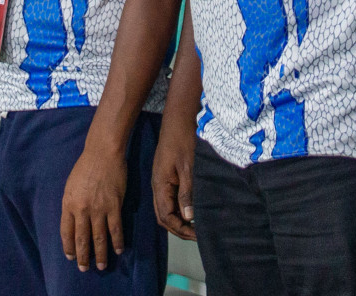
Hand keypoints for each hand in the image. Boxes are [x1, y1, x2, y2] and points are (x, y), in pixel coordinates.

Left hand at [61, 145, 126, 271]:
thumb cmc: (85, 166)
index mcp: (68, 204)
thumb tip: (74, 221)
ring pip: (99, 238)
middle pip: (82, 239)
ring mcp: (98, 209)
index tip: (71, 257)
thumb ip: (71, 204)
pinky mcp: (114, 205)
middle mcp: (82, 209)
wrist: (102, 153)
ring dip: (100, 254)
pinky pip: (115, 228)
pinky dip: (117, 241)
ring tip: (102, 266)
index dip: (69, 247)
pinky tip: (119, 249)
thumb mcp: (71, 186)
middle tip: (85, 268)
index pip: (66, 232)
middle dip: (83, 256)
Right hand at [151, 117, 195, 240]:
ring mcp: (161, 181)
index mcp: (160, 186)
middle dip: (179, 229)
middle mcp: (158, 186)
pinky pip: (170, 199)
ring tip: (196, 227)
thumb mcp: (188, 168)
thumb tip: (188, 217)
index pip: (166, 217)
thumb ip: (187, 192)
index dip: (180, 229)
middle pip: (164, 217)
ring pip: (166, 209)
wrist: (178, 120)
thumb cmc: (183, 141)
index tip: (197, 235)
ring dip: (179, 221)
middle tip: (198, 235)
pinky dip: (179, 209)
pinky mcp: (166, 177)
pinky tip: (191, 210)